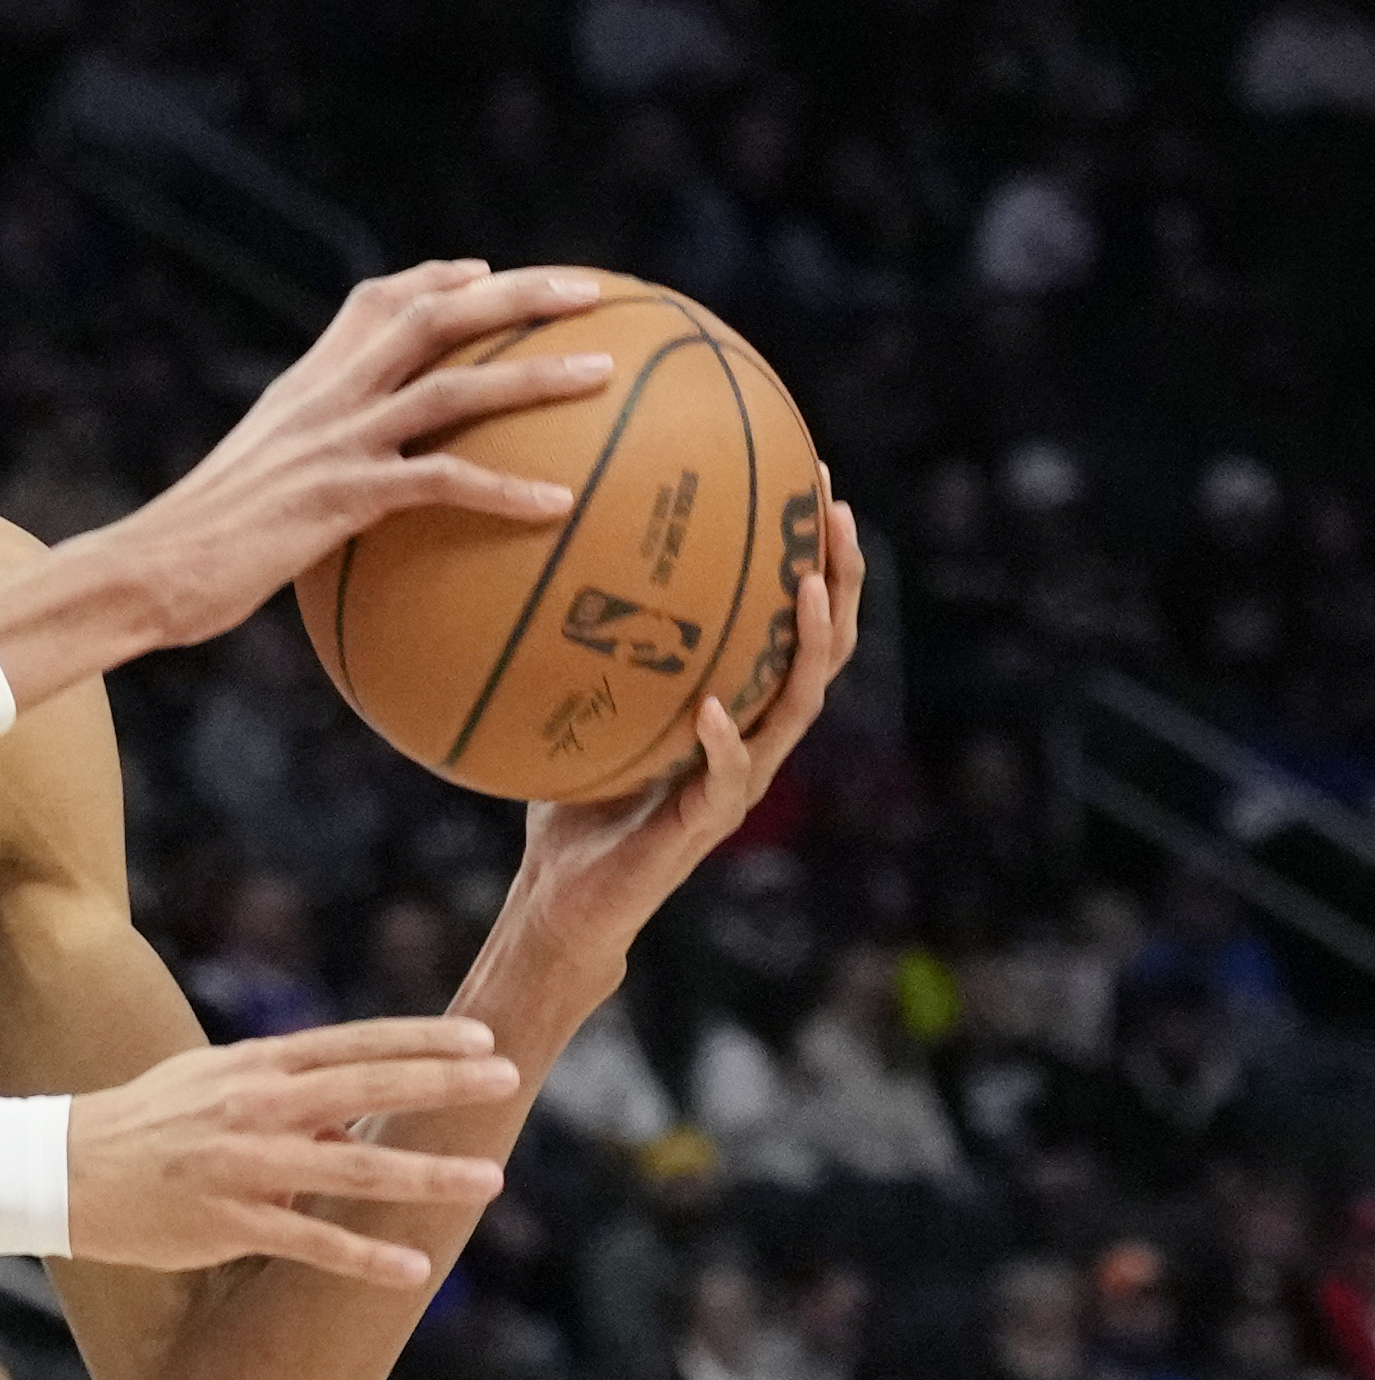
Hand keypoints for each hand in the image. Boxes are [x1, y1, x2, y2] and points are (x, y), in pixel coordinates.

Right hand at [46, 264, 613, 663]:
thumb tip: (334, 498)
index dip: (436, 279)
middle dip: (515, 294)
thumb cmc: (192, 546)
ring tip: (602, 374)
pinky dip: (505, 491)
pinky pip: (442, 482)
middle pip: (432, 316)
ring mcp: (334, 443)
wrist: (145, 569)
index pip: (373, 302)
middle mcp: (324, 398)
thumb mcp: (246, 484)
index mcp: (302, 387)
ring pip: (452, 386)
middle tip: (589, 291)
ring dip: (534, 376)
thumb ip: (299, 466)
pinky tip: (558, 508)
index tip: (485, 272)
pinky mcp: (340, 496)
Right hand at [65, 1019, 523, 1287]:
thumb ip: (284, 1096)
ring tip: (487, 1179)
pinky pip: (310, 1242)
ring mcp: (244, 1164)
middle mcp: (256, 1106)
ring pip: (352, 1169)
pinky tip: (413, 1269)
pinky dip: (364, 1257)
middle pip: (365, 1089)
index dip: (418, 1041)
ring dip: (425, 1175)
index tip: (480, 1039)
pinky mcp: (228, 1221)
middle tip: (508, 1081)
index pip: (353, 1045)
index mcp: (255, 1068)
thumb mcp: (213, 1086)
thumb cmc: (146, 1124)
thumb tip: (353, 1126)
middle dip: (440, 1086)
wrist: (63, 1168)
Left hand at [504, 491, 866, 964]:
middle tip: (835, 508)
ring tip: (810, 584)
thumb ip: (580, 648)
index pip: (793, 619)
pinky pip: (725, 780)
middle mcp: (752, 737)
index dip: (815, 555)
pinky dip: (726, 743)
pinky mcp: (702, 828)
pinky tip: (716, 707)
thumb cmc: (573, 803)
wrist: (564, 898)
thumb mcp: (578, 705)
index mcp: (737, 705)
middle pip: (823, 648)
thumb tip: (540, 559)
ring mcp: (735, 784)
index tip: (816, 481)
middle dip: (839, 576)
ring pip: (797, 707)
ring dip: (810, 644)